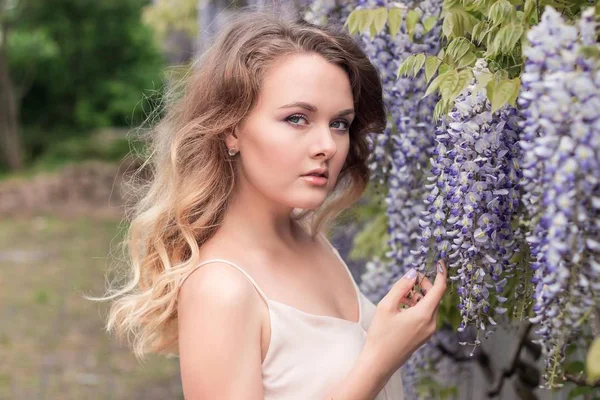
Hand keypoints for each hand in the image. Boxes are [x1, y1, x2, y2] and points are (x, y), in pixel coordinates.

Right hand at [363, 260, 446, 378]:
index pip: (440, 289)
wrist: (379, 363)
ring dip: (418, 296)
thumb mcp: (386, 306)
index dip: (441, 274)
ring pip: (429, 306)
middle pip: (434, 297)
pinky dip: (417, 307)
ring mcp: (428, 332)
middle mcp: (431, 324)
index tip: (440, 262)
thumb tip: (413, 273)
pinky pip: (425, 316)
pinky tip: (401, 307)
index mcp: (424, 315)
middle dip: (424, 285)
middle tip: (410, 279)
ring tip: (400, 296)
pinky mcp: (423, 336)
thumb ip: (401, 287)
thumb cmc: (380, 335)